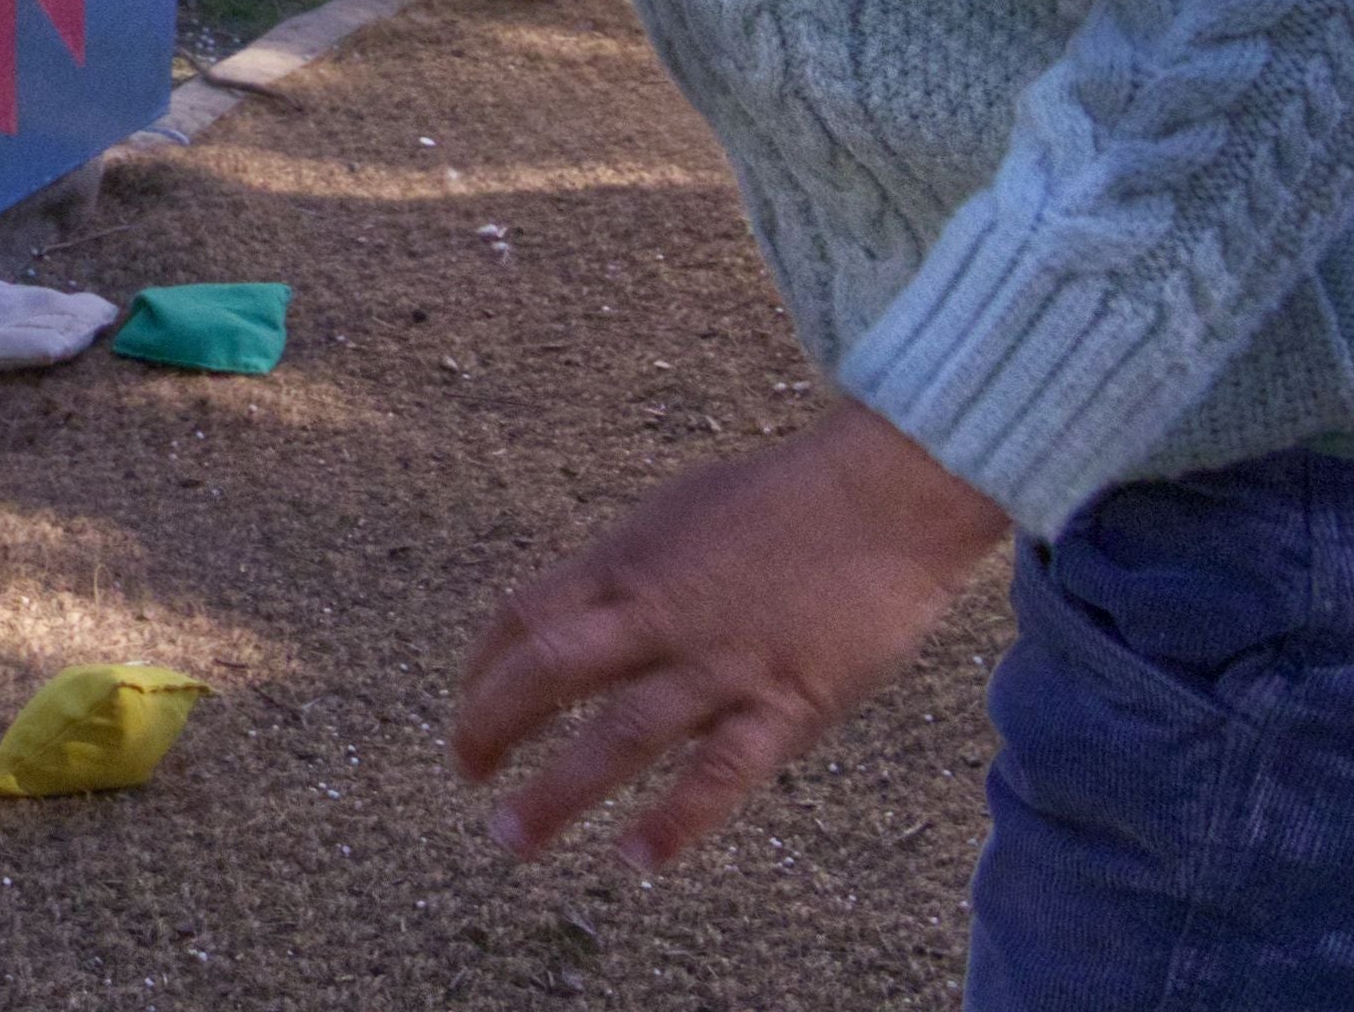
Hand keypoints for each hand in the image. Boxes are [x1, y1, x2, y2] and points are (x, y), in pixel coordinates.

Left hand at [450, 405, 1004, 867]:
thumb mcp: (680, 514)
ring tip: (512, 839)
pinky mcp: (786, 701)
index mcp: (627, 559)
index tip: (468, 709)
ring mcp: (719, 660)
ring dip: (557, 792)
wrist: (886, 494)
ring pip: (618, 735)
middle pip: (546, 672)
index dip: (482, 669)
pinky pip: (721, 772)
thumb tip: (579, 614)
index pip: (523, 615)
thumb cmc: (786, 500)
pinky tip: (636, 859)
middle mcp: (658, 610)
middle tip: (467, 777)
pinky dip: (676, 819)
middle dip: (490, 727)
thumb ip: (629, 571)